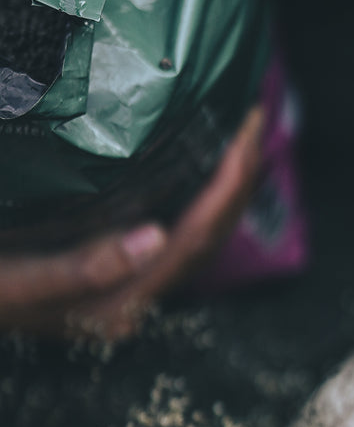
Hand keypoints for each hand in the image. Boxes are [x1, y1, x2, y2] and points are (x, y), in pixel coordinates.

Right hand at [0, 104, 263, 340]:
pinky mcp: (112, 274)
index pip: (194, 240)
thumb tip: (155, 236)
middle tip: (256, 122)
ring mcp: (125, 290)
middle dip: (239, 181)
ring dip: (226, 191)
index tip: (247, 136)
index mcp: (120, 304)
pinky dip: (198, 200)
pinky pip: (175, 235)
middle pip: (207, 239)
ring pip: (197, 238)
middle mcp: (133, 301)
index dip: (228, 188)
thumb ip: (86, 267)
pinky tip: (203, 173)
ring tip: (245, 141)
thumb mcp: (20, 281)